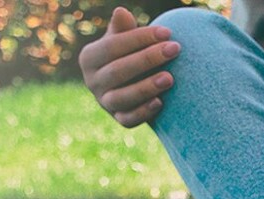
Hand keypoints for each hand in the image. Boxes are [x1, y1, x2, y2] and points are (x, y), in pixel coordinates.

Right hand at [78, 6, 180, 127]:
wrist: (133, 81)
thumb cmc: (129, 53)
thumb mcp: (123, 39)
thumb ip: (122, 29)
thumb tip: (121, 13)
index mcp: (89, 58)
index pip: (113, 46)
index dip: (140, 38)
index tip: (167, 32)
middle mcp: (92, 82)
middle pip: (118, 71)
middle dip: (148, 59)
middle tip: (174, 49)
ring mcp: (104, 103)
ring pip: (122, 97)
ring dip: (146, 88)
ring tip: (170, 78)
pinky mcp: (118, 119)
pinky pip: (128, 120)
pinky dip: (143, 112)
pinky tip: (160, 103)